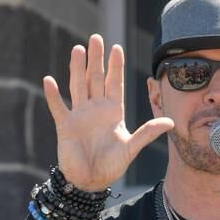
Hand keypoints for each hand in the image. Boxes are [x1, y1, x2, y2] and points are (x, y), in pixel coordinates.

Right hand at [43, 34, 173, 190]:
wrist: (90, 181)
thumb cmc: (111, 165)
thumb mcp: (132, 148)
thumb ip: (148, 133)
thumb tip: (171, 122)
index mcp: (113, 111)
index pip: (115, 83)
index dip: (116, 66)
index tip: (116, 47)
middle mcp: (96, 109)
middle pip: (96, 78)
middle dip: (96, 59)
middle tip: (96, 38)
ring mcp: (79, 115)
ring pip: (78, 86)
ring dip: (77, 69)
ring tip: (78, 50)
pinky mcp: (65, 126)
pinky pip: (58, 107)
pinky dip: (53, 95)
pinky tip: (49, 80)